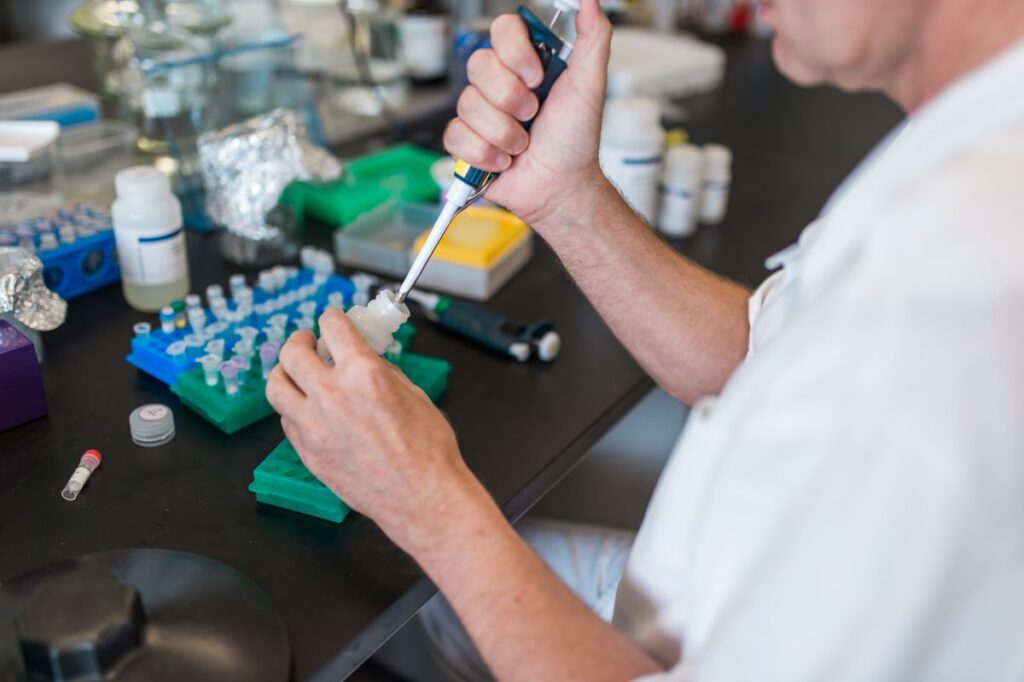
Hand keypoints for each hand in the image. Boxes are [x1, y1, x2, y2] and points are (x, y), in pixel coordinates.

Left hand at [265, 308, 479, 554]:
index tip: (332, 320)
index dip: (332, 318)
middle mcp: (332, 396)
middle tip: (309, 342)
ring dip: (285, 372)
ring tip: (296, 372)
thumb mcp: (413, 394)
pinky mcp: (308, 452)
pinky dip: (293, 407)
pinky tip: (308, 408)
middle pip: (293, 352)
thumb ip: (382, 372)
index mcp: (363, 374)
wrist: (422, 497)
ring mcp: (314, 426)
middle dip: (301, 340)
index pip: (333, 327)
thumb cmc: (428, 451)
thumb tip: (366, 360)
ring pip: (276, 386)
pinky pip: (286, 419)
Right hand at [444, 0, 612, 231]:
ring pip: (468, 104)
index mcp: (525, 63)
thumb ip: (593, 37)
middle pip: (478, 65)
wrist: (561, 186)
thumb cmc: (575, 140)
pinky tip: (504, 160)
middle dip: (510, 99)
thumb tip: (590, 0)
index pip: (502, 30)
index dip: (515, 53)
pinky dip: (484, 153)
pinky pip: (455, 134)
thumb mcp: (590, 84)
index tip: (537, 78)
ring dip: (504, 133)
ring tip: (523, 145)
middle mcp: (499, 82)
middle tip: (533, 116)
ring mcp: (480, 112)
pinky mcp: (466, 141)